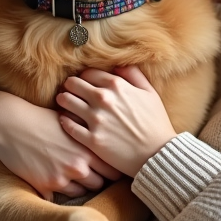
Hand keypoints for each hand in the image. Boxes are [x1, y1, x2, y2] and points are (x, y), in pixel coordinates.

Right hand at [0, 89, 122, 199]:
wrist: (11, 123)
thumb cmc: (41, 118)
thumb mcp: (70, 121)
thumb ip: (87, 135)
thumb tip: (105, 141)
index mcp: (87, 147)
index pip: (112, 168)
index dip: (112, 168)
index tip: (108, 167)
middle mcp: (78, 164)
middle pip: (100, 183)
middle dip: (98, 179)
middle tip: (92, 174)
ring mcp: (63, 177)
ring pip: (82, 191)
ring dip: (79, 185)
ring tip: (71, 175)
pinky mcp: (46, 185)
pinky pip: (61, 196)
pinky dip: (60, 190)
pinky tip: (55, 180)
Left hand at [55, 66, 176, 177]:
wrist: (157, 154)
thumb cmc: (155, 123)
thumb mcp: (150, 93)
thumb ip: (133, 75)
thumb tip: (117, 66)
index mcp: (117, 85)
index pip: (87, 73)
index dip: (83, 77)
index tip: (82, 83)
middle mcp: (104, 99)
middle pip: (72, 84)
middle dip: (69, 86)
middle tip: (68, 92)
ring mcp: (97, 120)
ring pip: (66, 101)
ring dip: (63, 101)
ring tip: (64, 104)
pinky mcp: (92, 140)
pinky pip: (68, 125)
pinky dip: (64, 121)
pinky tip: (66, 121)